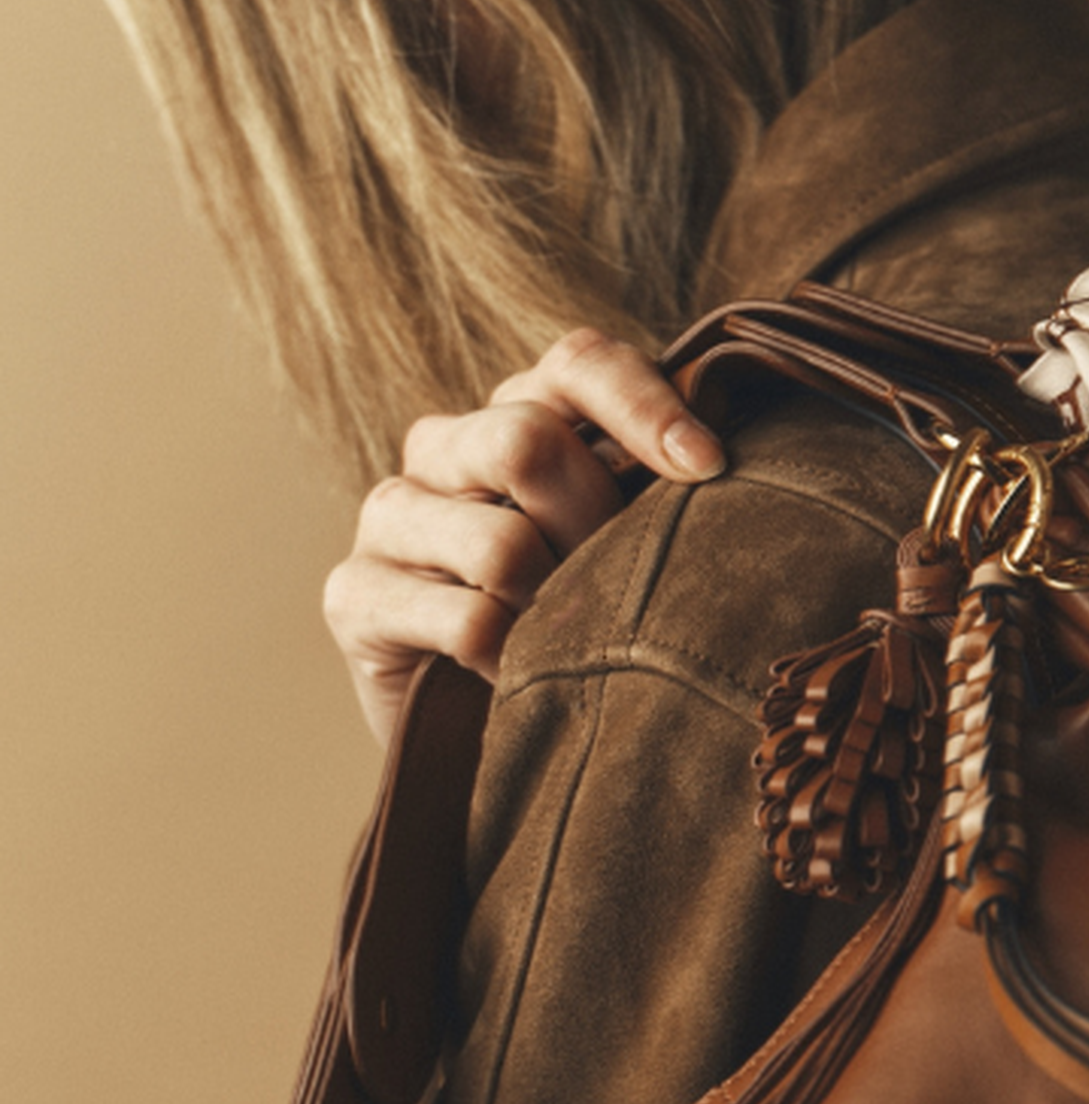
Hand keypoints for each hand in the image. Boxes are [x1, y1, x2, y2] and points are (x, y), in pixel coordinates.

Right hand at [323, 329, 724, 743]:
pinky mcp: (353, 594)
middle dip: (592, 526)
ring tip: (565, 648)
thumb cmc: (570, 635)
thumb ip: (651, 496)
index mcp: (515, 414)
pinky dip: (510, 661)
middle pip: (527, 442)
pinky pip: (464, 619)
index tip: (710, 467)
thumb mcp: (618, 552)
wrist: (481, 741)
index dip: (645, 404)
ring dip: (554, 610)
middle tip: (617, 594)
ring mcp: (391, 516)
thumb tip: (720, 467)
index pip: (578, 363)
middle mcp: (443, 447)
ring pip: (500, 542)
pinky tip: (514, 682)